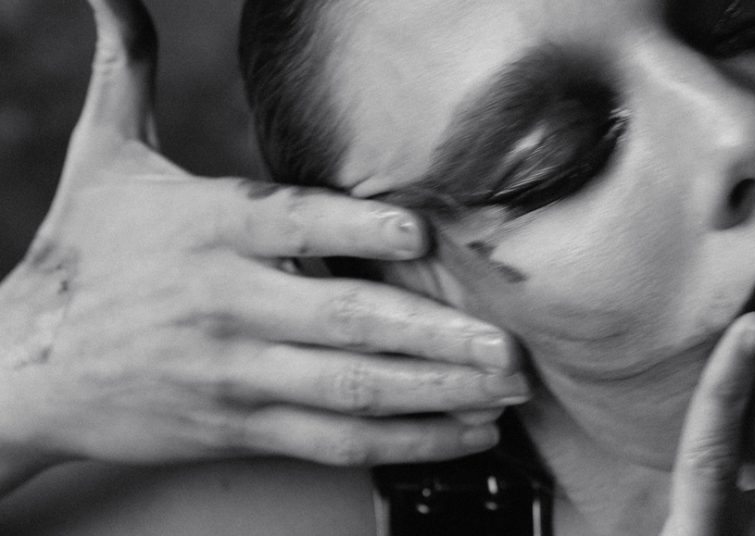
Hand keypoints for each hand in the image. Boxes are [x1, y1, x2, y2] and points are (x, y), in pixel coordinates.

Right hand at [0, 0, 528, 490]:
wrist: (22, 366)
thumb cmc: (81, 255)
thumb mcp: (103, 155)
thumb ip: (128, 70)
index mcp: (204, 226)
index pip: (290, 222)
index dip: (356, 227)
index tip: (420, 232)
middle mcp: (225, 303)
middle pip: (343, 321)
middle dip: (434, 335)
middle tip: (507, 342)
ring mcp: (235, 372)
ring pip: (350, 389)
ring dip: (437, 393)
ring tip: (506, 390)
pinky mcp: (239, 425)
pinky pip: (333, 440)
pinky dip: (404, 441)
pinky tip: (463, 432)